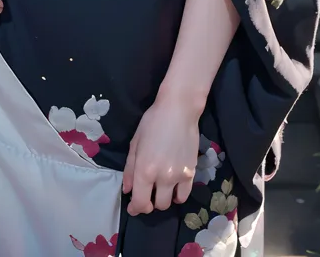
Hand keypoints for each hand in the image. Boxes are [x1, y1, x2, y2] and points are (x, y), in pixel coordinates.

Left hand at [122, 97, 199, 215]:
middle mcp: (162, 177)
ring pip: (170, 202)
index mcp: (145, 170)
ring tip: (160, 189)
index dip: (135, 209)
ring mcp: (178, 176)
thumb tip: (128, 190)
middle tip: (147, 194)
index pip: (140, 202)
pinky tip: (173, 188)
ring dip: (163, 199)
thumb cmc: (152, 122)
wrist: (178, 110)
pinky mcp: (191, 172)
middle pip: (156, 205)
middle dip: (149, 203)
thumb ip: (130, 169)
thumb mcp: (135, 143)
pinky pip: (184, 195)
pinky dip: (178, 196)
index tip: (133, 208)